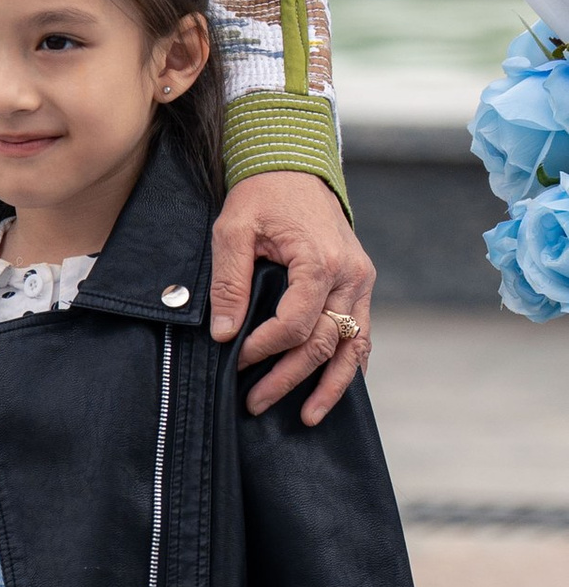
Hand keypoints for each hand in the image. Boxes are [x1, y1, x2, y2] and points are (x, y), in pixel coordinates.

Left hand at [211, 167, 375, 423]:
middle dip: (289, 378)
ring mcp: (361, 282)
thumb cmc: (261, 196)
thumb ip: (230, 282)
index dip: (265, 348)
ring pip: (354, 346)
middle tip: (256, 402)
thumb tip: (225, 334)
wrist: (295, 168)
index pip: (296, 323)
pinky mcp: (360, 285)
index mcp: (319, 260)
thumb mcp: (232, 230)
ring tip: (308, 417)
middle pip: (324, 342)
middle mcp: (350, 275)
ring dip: (330, 385)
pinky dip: (350, 363)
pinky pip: (362, 333)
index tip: (237, 361)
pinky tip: (334, 389)